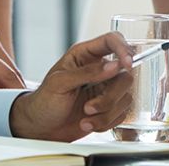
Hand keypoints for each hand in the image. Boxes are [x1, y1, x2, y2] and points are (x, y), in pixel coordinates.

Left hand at [8, 32, 135, 140]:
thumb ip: (87, 73)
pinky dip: (106, 122)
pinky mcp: (110, 108)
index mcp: (85, 55)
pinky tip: (88, 123)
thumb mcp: (60, 83)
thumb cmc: (44, 101)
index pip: (112, 40)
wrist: (41, 128)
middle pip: (125, 75)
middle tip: (88, 107)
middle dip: (109, 97)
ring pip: (125, 97)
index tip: (126, 65)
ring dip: (105, 113)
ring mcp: (106, 89)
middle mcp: (99, 69)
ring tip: (85, 117)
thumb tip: (114, 66)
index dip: (123, 49)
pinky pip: (122, 114)